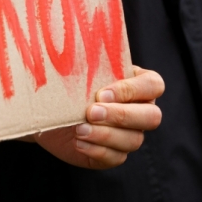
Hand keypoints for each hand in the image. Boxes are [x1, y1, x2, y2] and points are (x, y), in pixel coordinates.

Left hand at [31, 67, 164, 169]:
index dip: (131, 91)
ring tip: (79, 129)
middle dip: (121, 116)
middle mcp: (141, 110)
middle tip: (91, 112)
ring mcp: (130, 134)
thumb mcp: (78, 70)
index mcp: (139, 85)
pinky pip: (116, 157)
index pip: (154, 86)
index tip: (102, 92)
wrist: (48, 111)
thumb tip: (79, 44)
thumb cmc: (67, 85)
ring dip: (106, 135)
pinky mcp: (114, 154)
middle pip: (152, 117)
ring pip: (134, 140)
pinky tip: (79, 142)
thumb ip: (89, 63)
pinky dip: (97, 150)